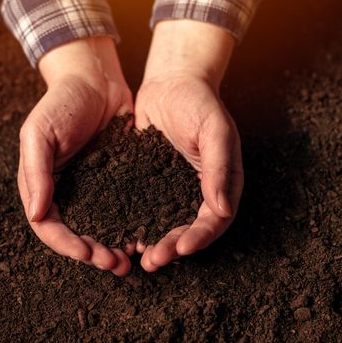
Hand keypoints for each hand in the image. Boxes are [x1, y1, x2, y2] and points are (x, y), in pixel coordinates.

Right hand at [18, 37, 133, 275]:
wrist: (96, 79)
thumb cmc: (61, 102)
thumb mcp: (39, 132)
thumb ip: (36, 172)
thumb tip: (36, 214)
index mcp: (42, 185)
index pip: (48, 227)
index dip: (66, 244)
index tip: (87, 253)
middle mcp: (66, 193)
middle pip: (76, 235)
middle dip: (93, 253)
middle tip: (115, 264)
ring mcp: (91, 189)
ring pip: (100, 228)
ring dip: (112, 247)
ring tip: (129, 260)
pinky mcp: (116, 182)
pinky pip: (122, 210)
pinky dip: (130, 226)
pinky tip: (144, 235)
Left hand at [134, 20, 243, 271]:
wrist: (171, 81)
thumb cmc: (199, 101)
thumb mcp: (215, 130)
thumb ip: (220, 168)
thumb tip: (223, 209)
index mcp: (221, 182)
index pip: (214, 220)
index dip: (199, 238)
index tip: (180, 249)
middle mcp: (197, 191)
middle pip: (188, 230)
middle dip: (172, 248)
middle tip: (151, 261)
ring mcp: (173, 188)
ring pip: (164, 224)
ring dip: (152, 241)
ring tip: (135, 256)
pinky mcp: (150, 182)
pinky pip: (144, 207)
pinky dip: (134, 222)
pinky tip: (119, 233)